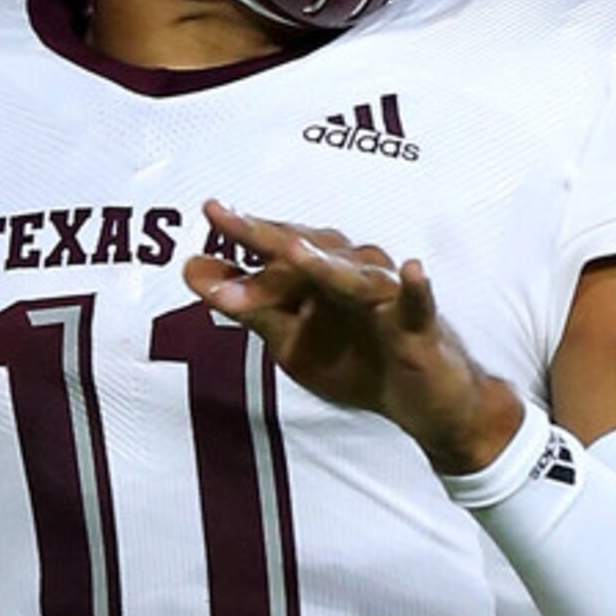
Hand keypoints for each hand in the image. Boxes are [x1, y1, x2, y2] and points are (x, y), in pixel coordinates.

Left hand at [183, 201, 523, 472]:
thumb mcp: (289, 338)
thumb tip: (191, 267)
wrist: (423, 404)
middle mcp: (353, 272)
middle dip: (267, 238)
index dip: (243, 231)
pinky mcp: (420, 327)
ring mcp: (389, 297)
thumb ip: (245, 304)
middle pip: (309, 251)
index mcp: (321, 274)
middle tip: (225, 219)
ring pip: (354, 276)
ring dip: (325, 265)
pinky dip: (417, 288)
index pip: (278, 248)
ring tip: (294, 251)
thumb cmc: (358, 358)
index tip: (208, 211)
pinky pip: (419, 305)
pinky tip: (413, 271)